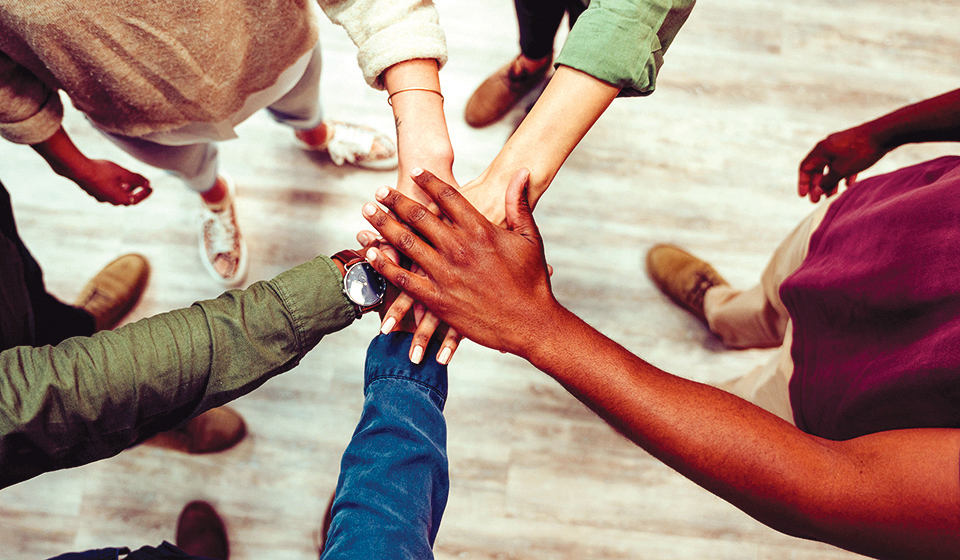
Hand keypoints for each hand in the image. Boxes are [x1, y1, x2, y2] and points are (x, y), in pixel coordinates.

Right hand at [73, 159, 151, 205]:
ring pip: (115, 194)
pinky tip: (111, 176)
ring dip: (123, 187)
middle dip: (134, 190)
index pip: (135, 199)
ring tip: (126, 179)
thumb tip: (148, 183)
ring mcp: (98, 196)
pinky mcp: (91, 190)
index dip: (144, 193)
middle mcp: (109, 201)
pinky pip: (106, 190)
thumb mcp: (123, 173)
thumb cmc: (102, 171)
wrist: (77, 169)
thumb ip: (137, 179)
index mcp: (119, 199)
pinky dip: (113, 185)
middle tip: (140, 183)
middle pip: (125, 197)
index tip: (151, 188)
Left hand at [361, 168, 558, 356]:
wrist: (531, 322)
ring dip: (383, 225)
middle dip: (396, 200)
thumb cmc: (534, 280)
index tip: (414, 171)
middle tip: (379, 190)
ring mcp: (445, 273)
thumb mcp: (529, 237)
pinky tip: (372, 252)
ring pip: (406, 243)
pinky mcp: (437, 299)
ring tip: (367, 213)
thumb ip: (519, 203)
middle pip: (419, 215)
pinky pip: (404, 278)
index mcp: (479, 229)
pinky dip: (386, 264)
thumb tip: (521, 171)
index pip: (447, 196)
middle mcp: (458, 247)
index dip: (429, 181)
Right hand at [798, 124, 886, 201]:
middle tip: (818, 200)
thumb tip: (818, 190)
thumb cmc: (860, 151)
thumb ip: (827, 182)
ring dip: (830, 181)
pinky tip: (849, 184)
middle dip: (818, 185)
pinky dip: (843, 174)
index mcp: (821, 150)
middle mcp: (828, 146)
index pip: (805, 168)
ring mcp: (841, 146)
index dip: (803, 183)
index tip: (804, 196)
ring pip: (831, 167)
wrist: (884, 134)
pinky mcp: (853, 147)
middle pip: (817, 168)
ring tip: (833, 195)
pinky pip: (843, 163)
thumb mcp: (841, 170)